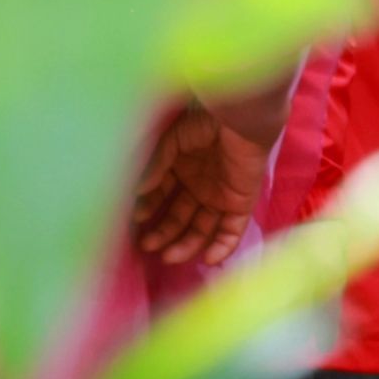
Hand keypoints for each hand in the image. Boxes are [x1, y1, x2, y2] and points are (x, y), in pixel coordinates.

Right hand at [128, 98, 274, 269]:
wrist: (241, 119)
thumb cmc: (205, 123)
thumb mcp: (173, 141)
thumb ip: (156, 166)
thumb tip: (137, 192)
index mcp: (182, 169)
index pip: (162, 196)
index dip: (149, 208)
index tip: (137, 217)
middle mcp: (200, 186)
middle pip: (179, 218)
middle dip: (163, 233)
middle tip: (147, 245)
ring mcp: (220, 196)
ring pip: (202, 229)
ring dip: (186, 245)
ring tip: (168, 257)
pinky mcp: (240, 204)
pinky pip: (232, 231)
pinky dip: (222, 248)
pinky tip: (207, 260)